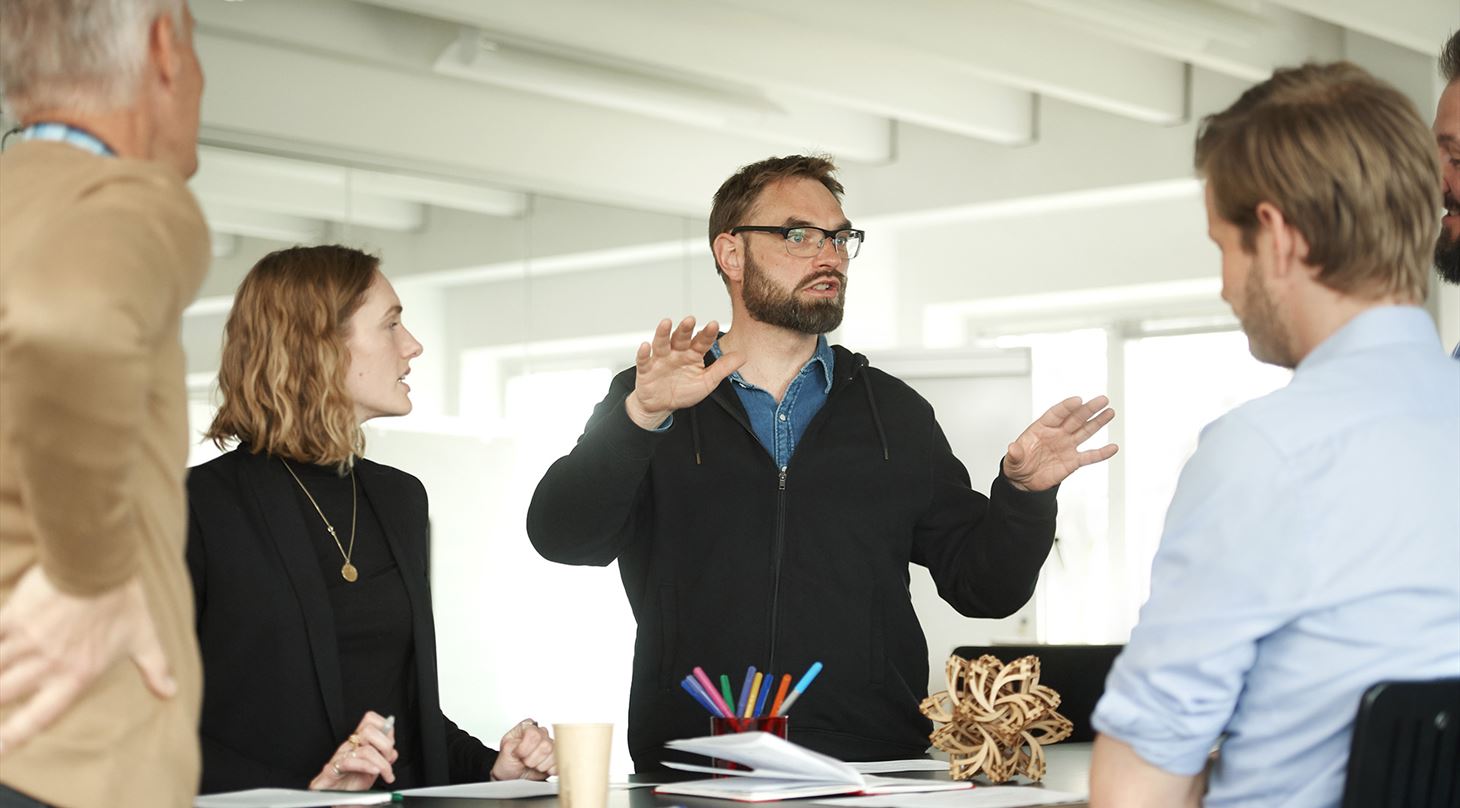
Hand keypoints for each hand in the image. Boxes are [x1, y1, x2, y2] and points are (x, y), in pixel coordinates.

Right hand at [0, 566, 175, 753]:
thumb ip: (154, 668)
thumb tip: (170, 692)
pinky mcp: (13, 617)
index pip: (39, 716)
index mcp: (75, 676)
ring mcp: (26, 641)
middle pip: (4, 694)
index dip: (13, 737)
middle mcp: (46, 664)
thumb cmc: (122, 603)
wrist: (99, 565)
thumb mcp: (144, 638)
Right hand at [308, 711, 397, 790]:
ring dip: (381, 763)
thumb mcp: (372, 769)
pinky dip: (366, 767)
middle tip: (388, 760)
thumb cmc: (350, 784)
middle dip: (385, 745)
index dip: (384, 727)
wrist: (334, 799)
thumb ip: (383, 759)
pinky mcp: (331, 771)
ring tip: (385, 773)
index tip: (391, 743)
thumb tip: (393, 752)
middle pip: (369, 731)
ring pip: (365, 750)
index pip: (370, 720)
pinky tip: (374, 772)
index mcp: (358, 743)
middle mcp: (348, 746)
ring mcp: (339, 757)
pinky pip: (349, 763)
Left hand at [490, 718, 555, 780]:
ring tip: (532, 765)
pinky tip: (540, 768)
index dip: (525, 748)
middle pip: (545, 746)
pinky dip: (548, 770)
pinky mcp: (557, 756)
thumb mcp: (505, 751)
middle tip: (524, 761)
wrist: (512, 774)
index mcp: (528, 726)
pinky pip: (558, 763)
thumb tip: (520, 745)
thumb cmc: (508, 760)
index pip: (533, 734)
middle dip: (532, 759)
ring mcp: (551, 744)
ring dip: (539, 765)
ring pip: (553, 755)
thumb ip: (511, 745)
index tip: (518, 754)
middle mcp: (541, 733)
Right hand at [625, 317, 744, 429]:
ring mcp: (661, 359)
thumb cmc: (684, 390)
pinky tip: (645, 346)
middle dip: (685, 329)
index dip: (707, 334)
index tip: (714, 325)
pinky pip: (644, 360)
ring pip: (662, 343)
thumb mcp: (707, 381)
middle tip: (691, 319)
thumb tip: (743, 356)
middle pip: (681, 338)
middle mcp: (676, 352)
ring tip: (666, 323)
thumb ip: (723, 368)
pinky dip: (643, 353)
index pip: (701, 341)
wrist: (661, 405)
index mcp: (693, 354)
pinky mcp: (646, 369)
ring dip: (663, 333)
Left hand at [1004, 395, 1117, 491]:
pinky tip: (1113, 448)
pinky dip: (1101, 453)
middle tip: (1102, 400)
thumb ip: (1015, 454)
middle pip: (1075, 418)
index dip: (1067, 407)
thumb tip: (1012, 449)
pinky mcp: (1073, 461)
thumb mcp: (1012, 460)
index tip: (1078, 400)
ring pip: (1085, 432)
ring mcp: (1067, 446)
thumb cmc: (1018, 464)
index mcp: (1041, 428)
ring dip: (1097, 423)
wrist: (1024, 481)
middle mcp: (1057, 434)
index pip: (1056, 414)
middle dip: (1088, 409)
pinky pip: (1089, 456)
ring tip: (1110, 412)